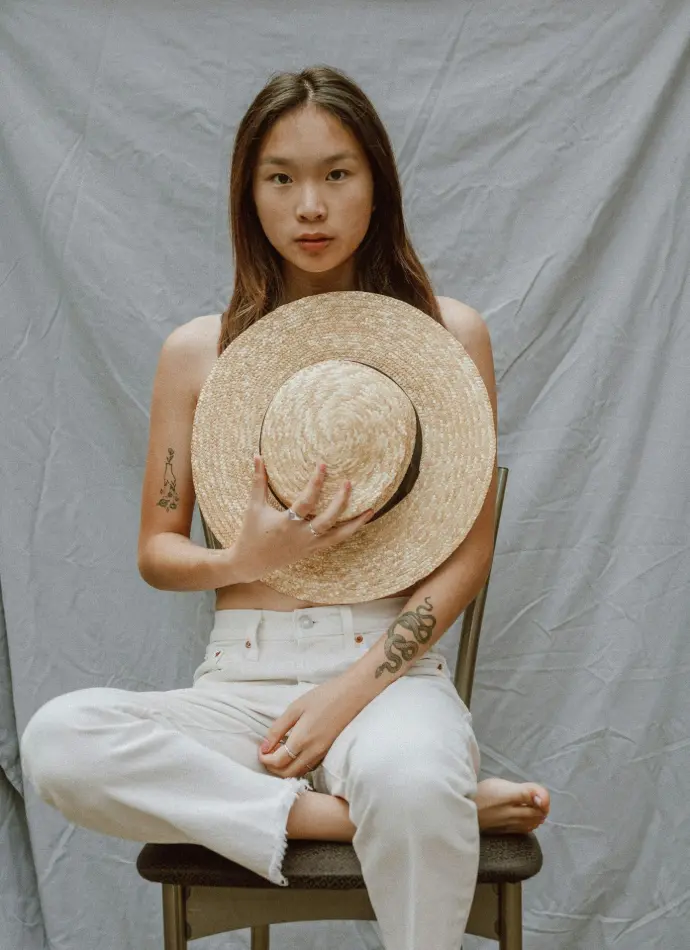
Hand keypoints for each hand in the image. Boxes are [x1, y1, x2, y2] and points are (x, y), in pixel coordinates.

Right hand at [232, 455, 374, 583]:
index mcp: (286, 523)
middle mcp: (301, 536)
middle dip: (341, 502)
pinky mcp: (312, 551)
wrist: (251, 563)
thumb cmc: (251, 532)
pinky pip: (334, 542)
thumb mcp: (254, 506)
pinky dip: (348, 532)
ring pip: (338, 536)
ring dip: (355, 523)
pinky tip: (359, 522)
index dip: (316, 482)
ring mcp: (309, 545)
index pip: (306, 501)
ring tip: (370, 510)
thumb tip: (257, 455)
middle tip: (349, 483)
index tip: (323, 465)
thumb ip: (258, 481)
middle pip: (327, 520)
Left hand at [257, 677, 359, 778]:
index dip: (265, 759)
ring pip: (299, 773)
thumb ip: (278, 728)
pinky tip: (294, 752)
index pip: (278, 762)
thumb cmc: (324, 696)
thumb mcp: (296, 708)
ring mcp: (323, 754)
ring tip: (278, 753)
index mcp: (302, 740)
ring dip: (284, 769)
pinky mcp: (329, 753)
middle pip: (287, 774)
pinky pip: (309, 767)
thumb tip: (264, 747)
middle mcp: (313, 752)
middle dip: (272, 768)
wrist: (353, 695)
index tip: (260, 751)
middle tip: (267, 754)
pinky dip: (297, 765)